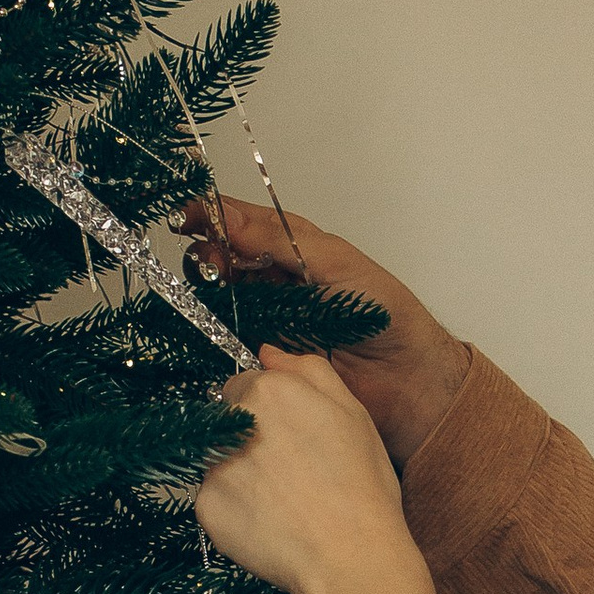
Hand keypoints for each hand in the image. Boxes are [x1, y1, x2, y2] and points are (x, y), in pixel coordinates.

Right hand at [181, 193, 470, 470]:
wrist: (405, 379)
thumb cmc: (384, 315)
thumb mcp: (333, 263)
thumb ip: (280, 241)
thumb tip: (229, 217)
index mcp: (294, 248)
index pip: (243, 223)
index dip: (213, 215)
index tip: (188, 213)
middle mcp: (275, 281)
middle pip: (223, 259)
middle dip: (208, 253)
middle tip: (209, 261)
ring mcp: (267, 319)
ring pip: (220, 298)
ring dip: (208, 291)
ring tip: (212, 289)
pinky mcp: (263, 357)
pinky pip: (227, 342)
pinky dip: (212, 332)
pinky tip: (207, 325)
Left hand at [195, 346, 457, 593]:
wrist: (352, 560)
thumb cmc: (363, 489)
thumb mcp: (354, 413)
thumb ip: (309, 370)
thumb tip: (269, 351)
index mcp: (269, 389)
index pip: (244, 384)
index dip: (269, 411)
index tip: (291, 437)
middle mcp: (234, 420)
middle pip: (225, 420)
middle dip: (249, 439)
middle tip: (291, 474)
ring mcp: (215, 465)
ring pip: (219, 460)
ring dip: (241, 474)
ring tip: (286, 503)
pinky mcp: (206, 506)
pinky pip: (215, 501)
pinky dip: (237, 512)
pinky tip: (272, 524)